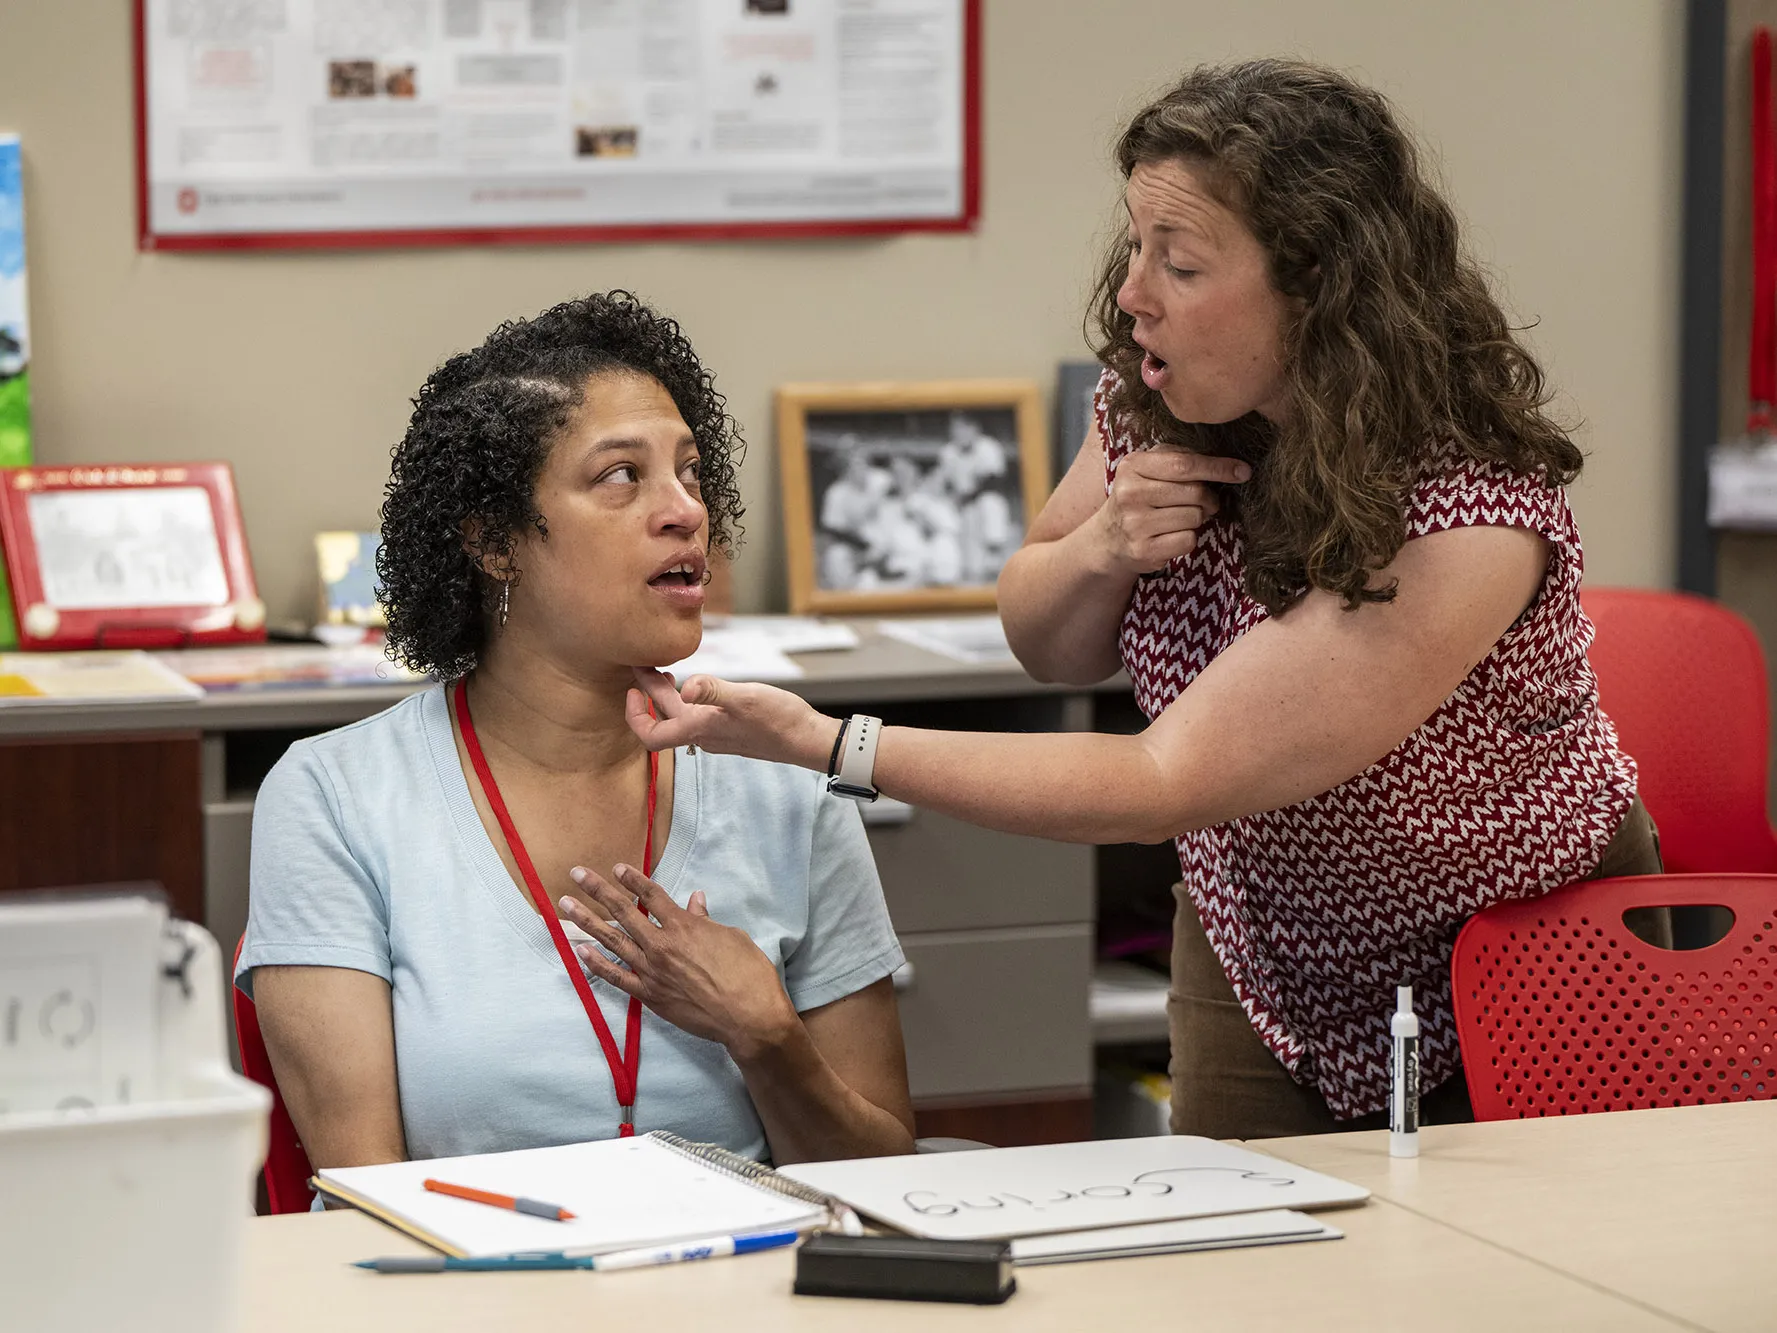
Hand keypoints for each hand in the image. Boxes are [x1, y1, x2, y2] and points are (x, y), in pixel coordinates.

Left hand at [560, 864, 798, 1061]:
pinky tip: (580, 951)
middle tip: (577, 874)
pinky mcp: (649, 996)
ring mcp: (651, 971)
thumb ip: (706, 919)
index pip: (652, 896)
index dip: (633, 880)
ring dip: (587, 921)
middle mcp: (661, 945)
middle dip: (598, 890)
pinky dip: (596, 964)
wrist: (748, 1017)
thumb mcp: (732, 937)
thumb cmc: (748, 974)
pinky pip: (616, 977)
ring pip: (612, 941)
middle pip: (623, 911)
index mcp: (684, 926)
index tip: (616, 868)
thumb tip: (694, 900)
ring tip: (566, 906)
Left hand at [626, 667, 838, 771]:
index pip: (652, 736)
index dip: (634, 716)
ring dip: (667, 697)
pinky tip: (698, 685)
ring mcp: (717, 734)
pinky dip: (687, 700)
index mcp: (700, 728)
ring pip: (681, 717)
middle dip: (648, 692)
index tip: (632, 690)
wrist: (807, 739)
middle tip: (642, 664)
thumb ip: (713, 691)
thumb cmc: (779, 719)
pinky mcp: (730, 730)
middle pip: (664, 718)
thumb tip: (684, 688)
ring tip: (665, 672)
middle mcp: (704, 736)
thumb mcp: (745, 697)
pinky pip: (697, 717)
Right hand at [1093, 448, 1248, 575]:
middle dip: (1209, 498)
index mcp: (1133, 466)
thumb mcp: (1148, 470)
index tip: (1243, 471)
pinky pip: (1188, 540)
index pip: (1185, 464)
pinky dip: (1188, 538)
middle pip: (1195, 492)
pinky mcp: (1143, 550)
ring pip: (1194, 517)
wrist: (1108, 538)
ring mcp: (1135, 524)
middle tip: (1204, 503)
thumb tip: (1230, 465)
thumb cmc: (1139, 498)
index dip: (1218, 467)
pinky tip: (1171, 535)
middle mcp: (1130, 493)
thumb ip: (1180, 458)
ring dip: (1197, 519)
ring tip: (1180, 519)